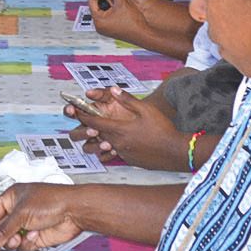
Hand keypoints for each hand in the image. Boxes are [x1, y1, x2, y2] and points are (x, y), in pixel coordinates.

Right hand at [0, 182, 83, 250]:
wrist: (75, 211)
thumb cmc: (52, 201)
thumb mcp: (22, 214)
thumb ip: (3, 230)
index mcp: (10, 198)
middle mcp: (17, 212)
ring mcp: (26, 225)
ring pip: (10, 241)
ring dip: (13, 242)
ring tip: (19, 239)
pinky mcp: (35, 236)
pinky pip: (23, 246)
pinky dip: (27, 243)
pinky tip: (36, 235)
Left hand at [68, 87, 187, 170]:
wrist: (175, 152)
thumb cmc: (163, 129)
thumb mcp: (145, 110)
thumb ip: (127, 99)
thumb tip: (113, 90)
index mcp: (119, 129)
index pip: (94, 122)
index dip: (82, 116)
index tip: (75, 111)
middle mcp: (118, 143)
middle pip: (96, 134)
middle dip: (90, 126)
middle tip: (87, 119)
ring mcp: (123, 153)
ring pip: (106, 144)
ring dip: (102, 138)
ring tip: (105, 130)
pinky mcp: (129, 160)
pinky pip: (116, 152)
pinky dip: (115, 146)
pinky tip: (122, 141)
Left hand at [88, 0, 151, 44]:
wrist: (146, 34)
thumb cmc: (135, 23)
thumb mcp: (122, 1)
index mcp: (99, 21)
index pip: (92, 0)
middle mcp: (100, 26)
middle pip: (96, 4)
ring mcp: (106, 28)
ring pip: (103, 9)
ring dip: (109, 0)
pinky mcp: (112, 28)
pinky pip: (108, 15)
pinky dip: (112, 7)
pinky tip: (120, 3)